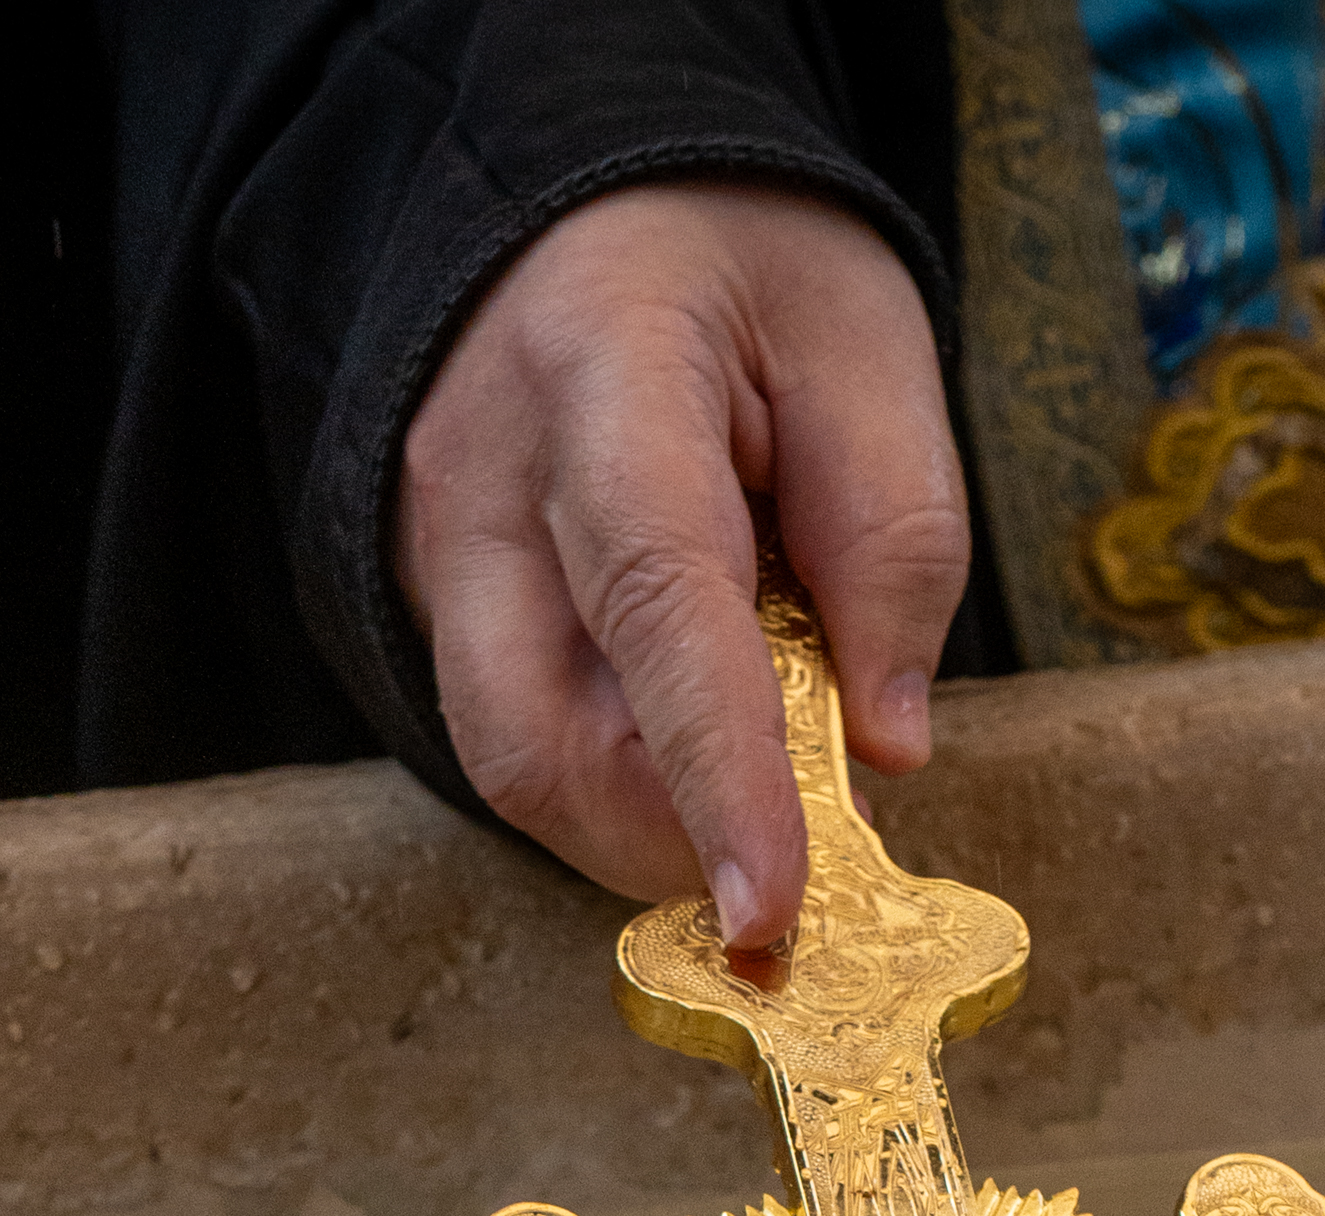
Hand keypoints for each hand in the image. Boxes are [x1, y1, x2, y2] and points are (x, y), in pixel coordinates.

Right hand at [396, 181, 968, 948]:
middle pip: (535, 734)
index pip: (655, 605)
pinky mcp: (429, 594)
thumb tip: (880, 748)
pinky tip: (687, 745)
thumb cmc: (746, 261)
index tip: (770, 907)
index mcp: (603, 372)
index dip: (716, 774)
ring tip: (752, 794)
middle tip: (794, 869)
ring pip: (508, 760)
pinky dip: (611, 780)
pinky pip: (511, 731)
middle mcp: (480, 475)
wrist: (596, 199)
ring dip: (641, 823)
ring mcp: (431, 542)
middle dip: (668, 840)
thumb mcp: (872, 348)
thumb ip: (894, 543)